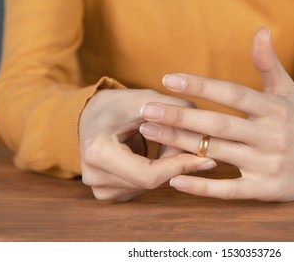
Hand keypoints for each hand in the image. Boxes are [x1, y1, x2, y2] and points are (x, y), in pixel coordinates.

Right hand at [79, 89, 216, 200]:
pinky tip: (149, 157)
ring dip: (165, 168)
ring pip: (150, 186)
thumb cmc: (117, 105)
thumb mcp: (144, 99)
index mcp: (99, 152)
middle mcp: (94, 176)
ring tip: (162, 144)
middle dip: (175, 163)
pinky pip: (142, 188)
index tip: (206, 157)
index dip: (179, 166)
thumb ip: (175, 111)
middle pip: (152, 181)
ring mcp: (99, 189)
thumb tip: (204, 138)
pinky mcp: (107, 194)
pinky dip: (154, 173)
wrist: (87, 118)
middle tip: (190, 145)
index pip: (149, 174)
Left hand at [139, 28, 293, 201]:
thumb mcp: (288, 92)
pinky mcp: (263, 189)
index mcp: (273, 109)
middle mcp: (269, 136)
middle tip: (148, 110)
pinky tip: (174, 179)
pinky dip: (201, 187)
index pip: (233, 95)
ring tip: (150, 133)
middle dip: (180, 117)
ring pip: (216, 153)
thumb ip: (270, 64)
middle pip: (218, 125)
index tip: (169, 79)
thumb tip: (261, 31)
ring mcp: (266, 164)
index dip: (201, 86)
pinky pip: (228, 189)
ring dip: (180, 144)